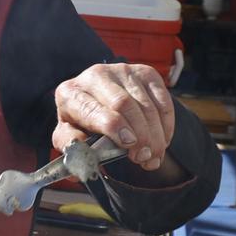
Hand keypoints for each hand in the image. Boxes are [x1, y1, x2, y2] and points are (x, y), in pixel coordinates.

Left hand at [52, 62, 175, 171]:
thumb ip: (72, 148)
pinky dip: (166, 124)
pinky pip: (162, 99)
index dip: (114, 127)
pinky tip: (162, 141)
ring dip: (154, 134)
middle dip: (139, 134)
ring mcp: (121, 71)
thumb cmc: (81, 123)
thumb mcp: (69, 136)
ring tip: (154, 155)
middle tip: (144, 157)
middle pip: (124, 104)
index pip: (93, 109)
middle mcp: (95, 76)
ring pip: (146, 104)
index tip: (129, 145)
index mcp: (70, 93)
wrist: (97, 100)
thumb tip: (81, 164)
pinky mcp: (144, 73)